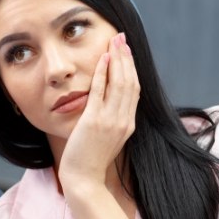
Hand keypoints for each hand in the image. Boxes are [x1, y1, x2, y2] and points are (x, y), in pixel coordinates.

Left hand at [58, 32, 139, 188]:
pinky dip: (103, 73)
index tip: (127, 52)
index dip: (132, 69)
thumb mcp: (107, 138)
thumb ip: (112, 121)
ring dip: (117, 60)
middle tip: (122, 39)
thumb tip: (109, 105)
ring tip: (114, 42)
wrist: (83, 179)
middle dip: (126, 58)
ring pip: (119, 84)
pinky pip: (101, 92)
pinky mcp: (95, 121)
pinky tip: (102, 59)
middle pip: (130, 82)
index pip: (134, 90)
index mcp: (128, 124)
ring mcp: (111, 121)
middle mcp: (124, 121)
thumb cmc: (90, 160)